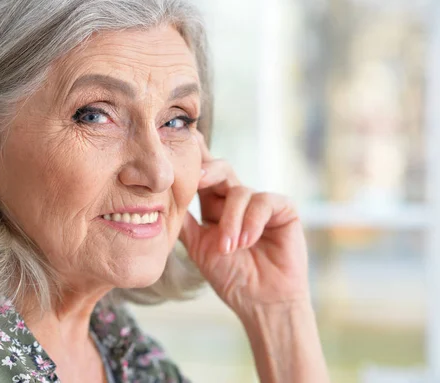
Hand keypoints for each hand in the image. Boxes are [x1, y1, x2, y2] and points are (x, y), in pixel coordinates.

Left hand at [179, 132, 309, 315]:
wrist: (260, 302)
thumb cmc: (230, 276)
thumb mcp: (199, 246)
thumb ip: (185, 221)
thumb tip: (160, 198)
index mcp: (214, 205)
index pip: (204, 175)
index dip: (195, 158)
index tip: (180, 143)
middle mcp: (237, 199)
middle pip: (221, 169)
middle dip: (207, 171)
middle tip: (197, 180)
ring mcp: (260, 203)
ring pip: (240, 192)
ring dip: (231, 221)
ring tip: (228, 248)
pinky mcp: (283, 209)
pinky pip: (264, 202)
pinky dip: (251, 222)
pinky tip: (247, 241)